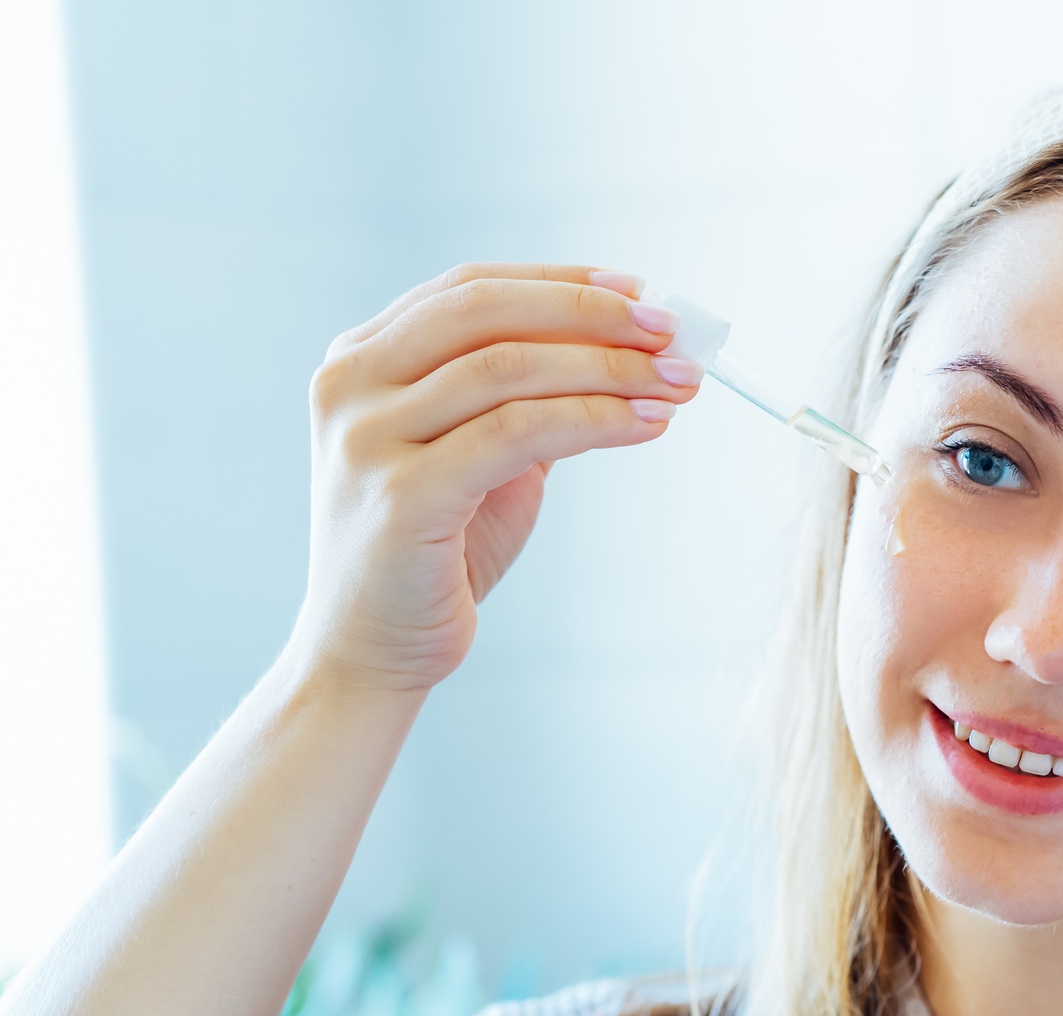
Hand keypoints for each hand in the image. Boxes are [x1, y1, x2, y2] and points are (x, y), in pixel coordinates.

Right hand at [293, 263, 698, 691]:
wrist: (372, 651)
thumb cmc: (436, 553)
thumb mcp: (480, 455)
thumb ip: (526, 398)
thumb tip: (632, 349)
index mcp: (360, 359)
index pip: (472, 288)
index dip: (563, 283)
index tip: (642, 292)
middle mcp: (350, 384)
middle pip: (487, 311)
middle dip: (593, 314)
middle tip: (674, 334)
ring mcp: (367, 437)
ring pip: (507, 368)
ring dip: (609, 369)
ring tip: (678, 385)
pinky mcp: (400, 494)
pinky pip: (515, 433)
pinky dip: (593, 420)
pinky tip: (646, 426)